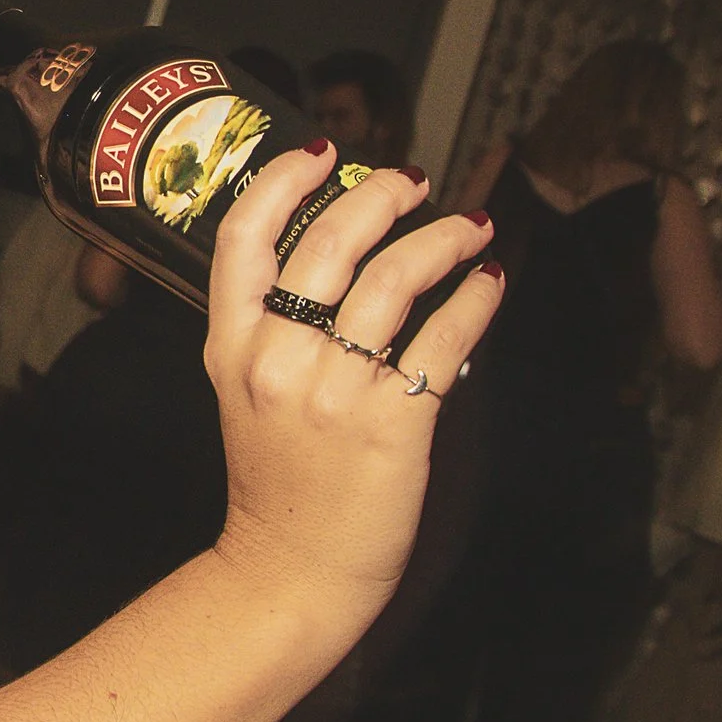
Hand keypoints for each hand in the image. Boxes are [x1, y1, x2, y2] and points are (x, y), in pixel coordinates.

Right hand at [203, 147, 500, 614]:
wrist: (290, 571)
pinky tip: (489, 283)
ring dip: (442, 239)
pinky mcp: (391, 424)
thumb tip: (342, 260)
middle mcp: (278, 360)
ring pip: (393, 280)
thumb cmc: (277, 481)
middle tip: (414, 181)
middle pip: (330, 243)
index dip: (281, 181)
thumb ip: (272, 330)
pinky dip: (475, 300)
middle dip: (381, 196)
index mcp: (232, 347)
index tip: (323, 151)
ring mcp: (333, 392)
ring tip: (471, 226)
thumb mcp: (246, 394)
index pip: (243, 239)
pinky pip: (443, 341)